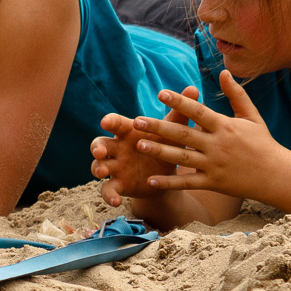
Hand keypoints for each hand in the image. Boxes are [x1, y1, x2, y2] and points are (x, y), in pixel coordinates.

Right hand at [90, 85, 199, 205]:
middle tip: (99, 151)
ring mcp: (115, 167)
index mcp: (129, 132)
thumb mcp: (173, 132)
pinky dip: (109, 195)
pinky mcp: (118, 184)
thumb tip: (194, 89)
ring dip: (97, 168)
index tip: (106, 122)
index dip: (109, 122)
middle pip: (100, 143)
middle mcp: (117, 148)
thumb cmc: (166, 145)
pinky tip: (116, 201)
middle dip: (97, 146)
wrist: (166, 175)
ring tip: (103, 172)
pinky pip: (108, 190)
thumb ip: (180, 112)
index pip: (115, 123)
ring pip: (98, 166)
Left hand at [125, 73, 281, 197]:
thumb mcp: (252, 116)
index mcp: (224, 126)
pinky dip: (169, 182)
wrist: (276, 175)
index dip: (179, 102)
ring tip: (139, 145)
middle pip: (183, 134)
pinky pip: (188, 182)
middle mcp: (217, 145)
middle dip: (159, 127)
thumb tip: (223, 71)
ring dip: (160, 151)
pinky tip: (151, 180)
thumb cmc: (263, 143)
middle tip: (137, 121)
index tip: (161, 93)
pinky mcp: (213, 182)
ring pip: (182, 158)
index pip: (198, 112)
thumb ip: (236, 94)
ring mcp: (214, 165)